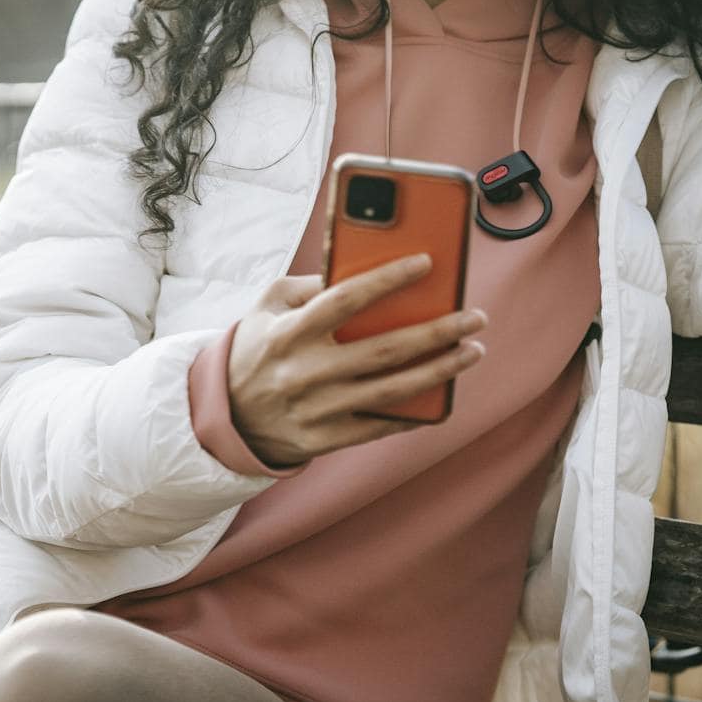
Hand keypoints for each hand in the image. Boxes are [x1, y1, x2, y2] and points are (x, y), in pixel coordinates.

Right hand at [225, 253, 488, 466]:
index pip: (345, 299)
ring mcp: (318, 409)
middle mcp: (305, 371)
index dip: (388, 279)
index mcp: (289, 332)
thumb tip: (362, 269)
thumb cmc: (257, 347)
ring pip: (393, 390)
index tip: (426, 263)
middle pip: (384, 349)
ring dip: (441, 371)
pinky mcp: (326, 439)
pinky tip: (442, 394)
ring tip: (472, 351)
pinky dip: (415, 411)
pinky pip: (381, 425)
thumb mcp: (268, 306)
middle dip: (438, 331)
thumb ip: (309, 284)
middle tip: (475, 317)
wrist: (227, 415)